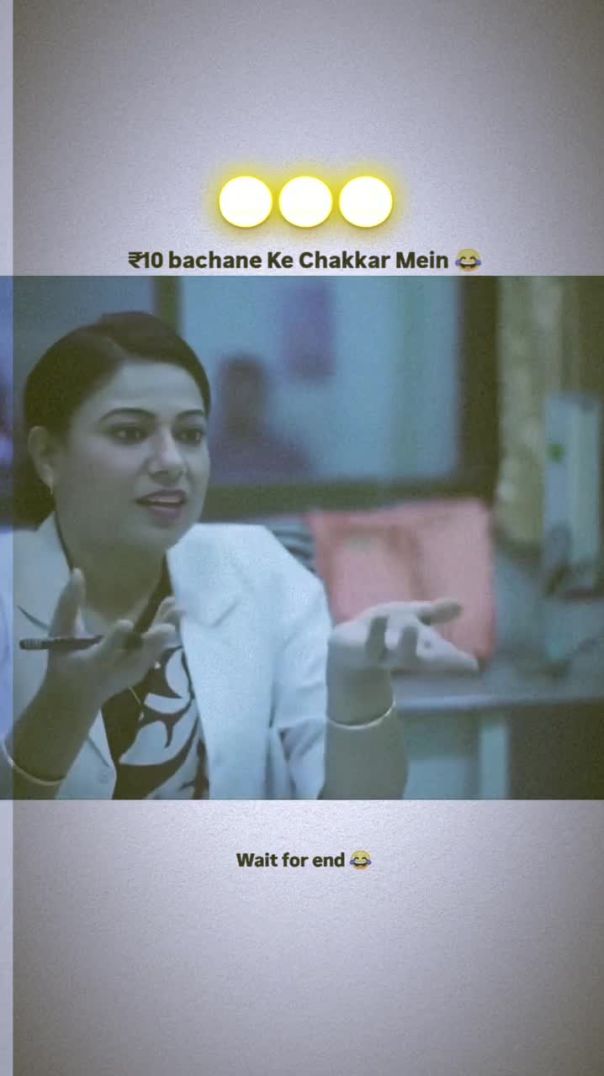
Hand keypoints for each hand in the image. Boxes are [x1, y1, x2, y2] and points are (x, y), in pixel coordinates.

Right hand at [44, 569, 180, 708]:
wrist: (76, 696)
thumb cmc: (65, 659)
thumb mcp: (60, 632)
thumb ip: (68, 604)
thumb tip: (78, 573)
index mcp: (92, 662)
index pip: (104, 651)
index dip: (115, 639)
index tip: (126, 622)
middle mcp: (115, 670)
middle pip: (137, 656)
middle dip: (153, 641)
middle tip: (169, 625)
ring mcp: (131, 673)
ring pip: (152, 653)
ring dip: (165, 631)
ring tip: (177, 609)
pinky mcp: (141, 672)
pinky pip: (156, 653)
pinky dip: (165, 636)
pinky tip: (175, 615)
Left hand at [328, 599, 478, 675]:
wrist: (348, 644)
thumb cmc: (384, 630)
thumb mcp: (411, 616)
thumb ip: (434, 613)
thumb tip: (461, 605)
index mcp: (421, 648)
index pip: (443, 655)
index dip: (457, 661)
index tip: (474, 665)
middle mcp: (407, 655)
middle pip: (427, 660)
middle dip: (442, 660)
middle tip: (456, 658)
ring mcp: (386, 656)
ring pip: (400, 656)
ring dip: (407, 644)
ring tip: (413, 627)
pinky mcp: (365, 653)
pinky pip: (372, 645)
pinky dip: (376, 632)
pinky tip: (380, 617)